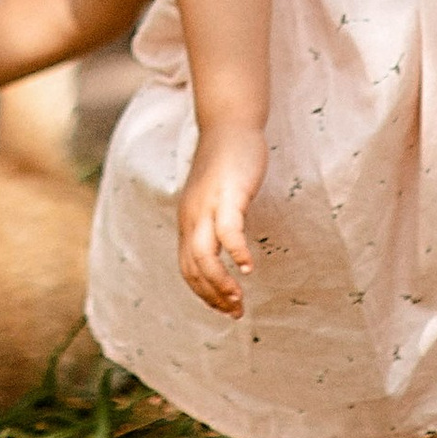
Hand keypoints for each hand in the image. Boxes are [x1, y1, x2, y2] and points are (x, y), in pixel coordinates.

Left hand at [177, 120, 266, 314]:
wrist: (229, 124)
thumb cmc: (225, 163)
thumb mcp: (212, 197)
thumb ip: (212, 222)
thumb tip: (221, 246)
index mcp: (188, 220)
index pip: (187, 268)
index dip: (204, 294)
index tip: (225, 308)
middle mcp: (192, 216)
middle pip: (193, 268)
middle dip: (212, 296)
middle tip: (235, 313)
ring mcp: (207, 206)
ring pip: (204, 256)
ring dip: (220, 284)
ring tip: (238, 300)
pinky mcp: (228, 194)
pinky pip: (228, 231)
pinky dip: (236, 252)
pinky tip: (249, 266)